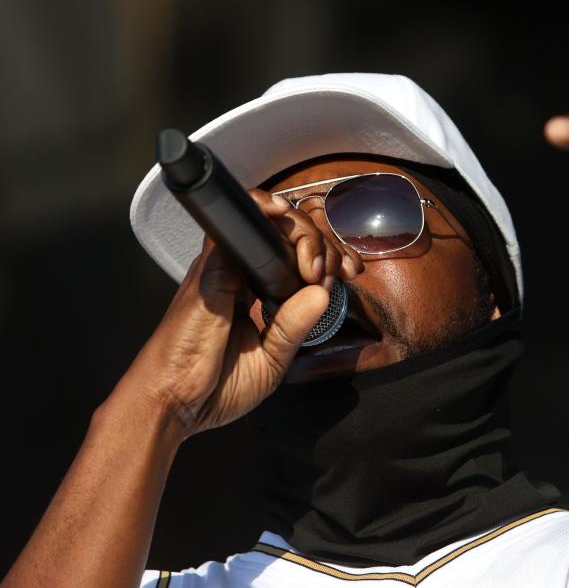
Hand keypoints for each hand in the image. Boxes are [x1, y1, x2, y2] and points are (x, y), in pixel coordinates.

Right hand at [121, 190, 363, 436]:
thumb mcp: (272, 360)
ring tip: (317, 263)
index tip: (346, 274)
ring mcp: (223, 269)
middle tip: (338, 270)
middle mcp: (237, 275)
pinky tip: (284, 218)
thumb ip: (296, 326)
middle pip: (286, 235)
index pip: (293, 258)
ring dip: (303, 232)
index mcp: (252, 294)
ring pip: (268, 225)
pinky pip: (237, 228)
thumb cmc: (214, 388)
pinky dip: (264, 214)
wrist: (173, 403)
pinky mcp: (211, 269)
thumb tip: (323, 293)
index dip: (325, 257)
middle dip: (323, 242)